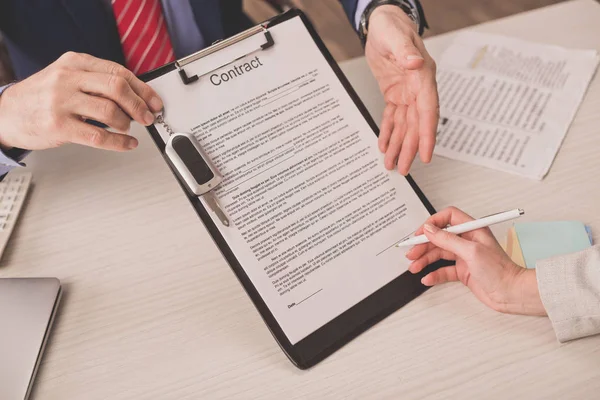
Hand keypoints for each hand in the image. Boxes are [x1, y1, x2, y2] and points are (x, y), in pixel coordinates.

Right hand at [0, 52, 162, 150]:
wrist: (5, 113)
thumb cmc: (41, 98)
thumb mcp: (67, 78)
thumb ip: (97, 82)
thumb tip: (137, 96)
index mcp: (75, 62)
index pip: (119, 72)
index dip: (143, 89)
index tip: (154, 102)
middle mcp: (68, 78)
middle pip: (117, 87)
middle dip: (139, 105)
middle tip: (148, 117)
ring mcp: (62, 102)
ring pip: (110, 111)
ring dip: (127, 123)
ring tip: (128, 128)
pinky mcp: (59, 126)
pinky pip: (99, 136)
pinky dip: (119, 143)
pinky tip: (126, 144)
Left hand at [366, 5, 438, 174]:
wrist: (383, 22)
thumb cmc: (392, 26)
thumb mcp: (396, 36)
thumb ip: (405, 51)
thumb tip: (414, 64)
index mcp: (422, 76)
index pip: (428, 110)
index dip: (427, 134)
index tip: (426, 154)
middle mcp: (418, 87)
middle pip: (416, 124)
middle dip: (411, 148)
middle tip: (404, 168)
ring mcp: (407, 92)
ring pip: (405, 125)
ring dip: (399, 145)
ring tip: (392, 165)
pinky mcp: (394, 93)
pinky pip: (393, 117)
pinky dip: (389, 133)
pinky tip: (385, 146)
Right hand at [406, 207, 546, 315]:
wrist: (512, 293)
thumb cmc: (501, 271)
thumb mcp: (471, 251)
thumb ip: (448, 239)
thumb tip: (430, 229)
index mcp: (472, 230)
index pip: (448, 218)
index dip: (432, 223)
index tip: (420, 233)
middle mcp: (467, 241)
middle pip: (439, 237)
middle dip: (423, 245)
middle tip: (411, 252)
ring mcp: (464, 257)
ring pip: (438, 254)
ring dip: (424, 260)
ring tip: (414, 267)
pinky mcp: (463, 272)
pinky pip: (443, 270)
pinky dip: (434, 274)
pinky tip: (427, 278)